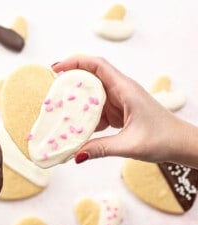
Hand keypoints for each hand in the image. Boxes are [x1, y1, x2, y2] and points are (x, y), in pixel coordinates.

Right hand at [52, 56, 197, 165]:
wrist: (180, 144)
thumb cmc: (163, 138)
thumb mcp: (129, 145)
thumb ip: (101, 148)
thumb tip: (75, 155)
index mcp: (125, 89)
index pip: (97, 65)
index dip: (75, 62)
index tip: (56, 69)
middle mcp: (120, 91)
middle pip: (90, 78)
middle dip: (70, 83)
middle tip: (52, 93)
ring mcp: (119, 101)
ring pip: (92, 96)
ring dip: (77, 104)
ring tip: (61, 113)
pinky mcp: (118, 112)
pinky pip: (97, 111)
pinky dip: (86, 118)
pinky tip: (78, 128)